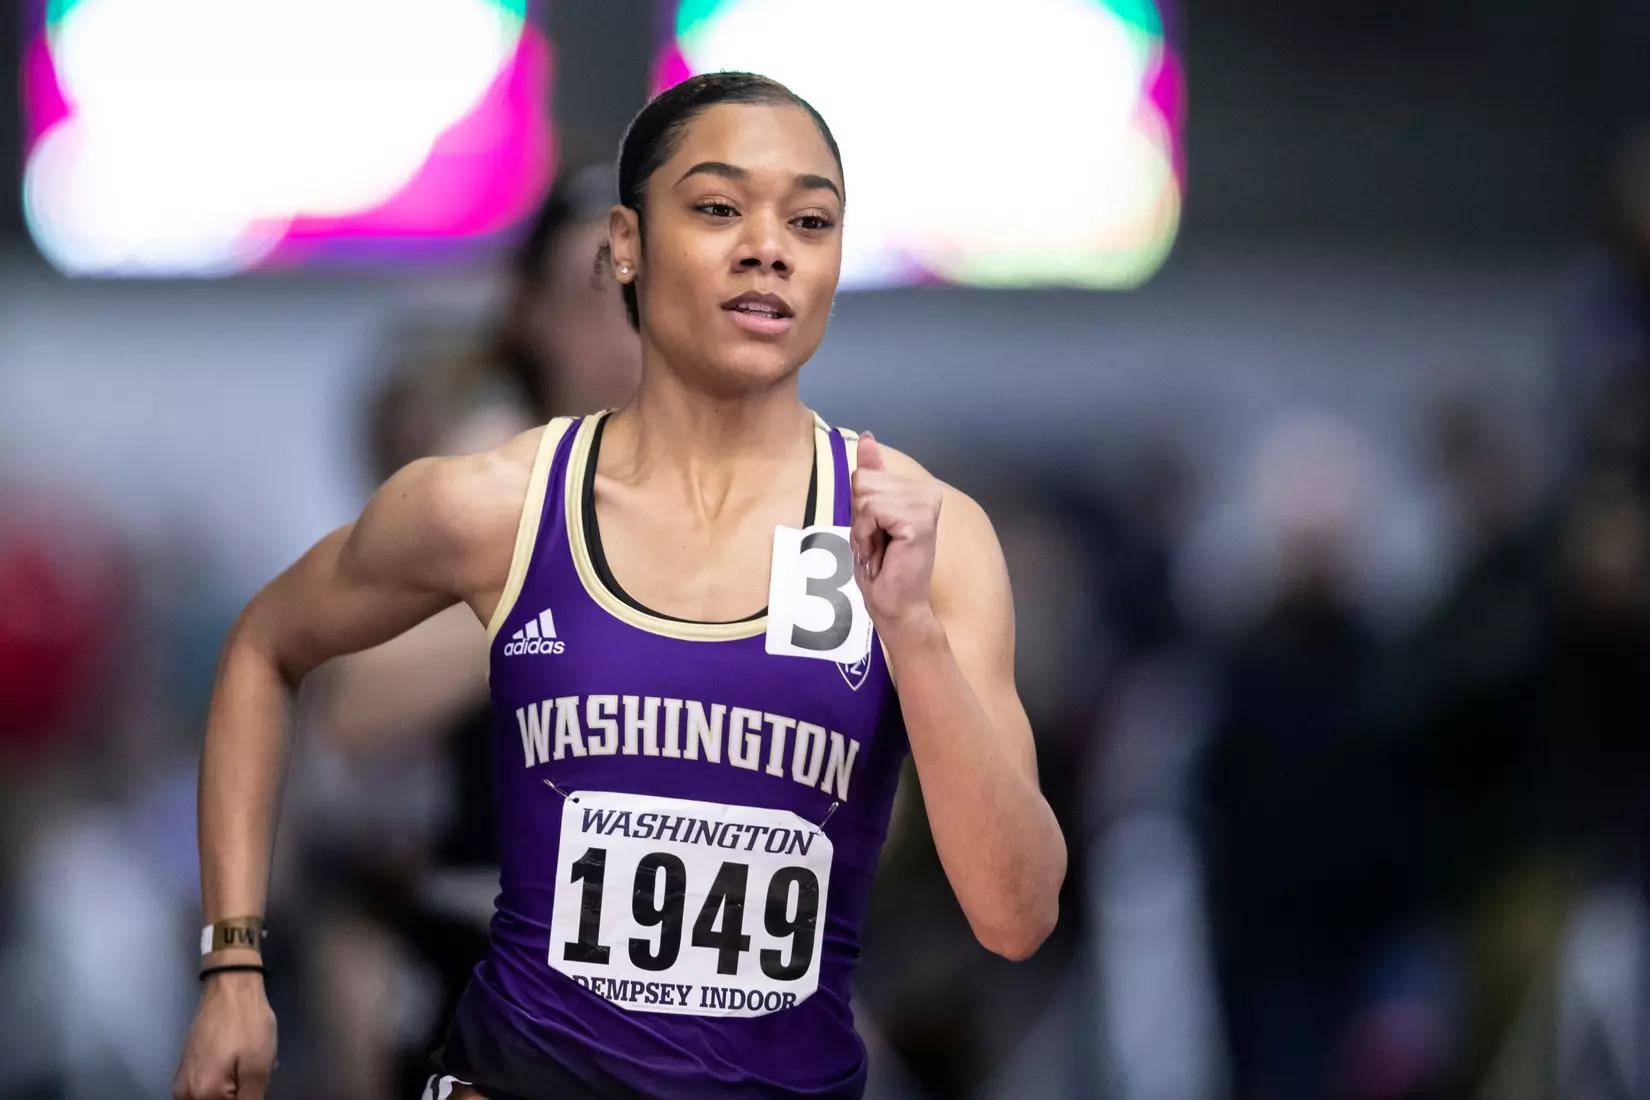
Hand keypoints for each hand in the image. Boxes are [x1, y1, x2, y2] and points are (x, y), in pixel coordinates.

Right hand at [173, 971, 277, 1099]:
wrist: (229, 988)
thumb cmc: (247, 1025)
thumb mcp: (258, 1067)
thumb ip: (250, 1099)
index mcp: (202, 1095)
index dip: (246, 1098)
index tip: (252, 1084)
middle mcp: (184, 1093)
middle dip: (239, 1094)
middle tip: (252, 1075)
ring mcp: (182, 1081)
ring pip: (211, 1098)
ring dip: (232, 1089)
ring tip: (246, 1067)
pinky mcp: (185, 1069)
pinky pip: (205, 1087)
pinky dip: (224, 1081)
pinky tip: (238, 1062)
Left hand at [849, 433, 943, 644]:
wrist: (896, 605)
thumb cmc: (884, 568)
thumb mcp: (869, 515)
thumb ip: (871, 476)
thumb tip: (867, 437)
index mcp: (916, 490)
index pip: (864, 475)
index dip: (859, 509)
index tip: (875, 534)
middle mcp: (926, 492)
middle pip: (861, 481)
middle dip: (859, 517)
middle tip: (877, 544)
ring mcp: (925, 504)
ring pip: (864, 494)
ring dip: (862, 528)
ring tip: (881, 548)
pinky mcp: (918, 520)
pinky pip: (871, 509)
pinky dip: (867, 533)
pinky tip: (883, 551)